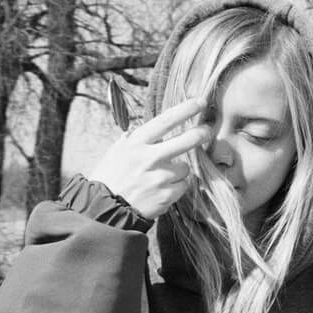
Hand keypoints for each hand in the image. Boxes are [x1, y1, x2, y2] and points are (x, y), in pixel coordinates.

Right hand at [89, 98, 209, 219]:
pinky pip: (182, 186)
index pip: (166, 120)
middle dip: (201, 133)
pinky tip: (161, 191)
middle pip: (186, 141)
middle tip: (207, 130)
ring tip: (161, 178)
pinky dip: (176, 188)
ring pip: (185, 168)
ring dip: (179, 171)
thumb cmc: (110, 177)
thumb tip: (149, 127)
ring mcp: (159, 178)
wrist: (104, 210)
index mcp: (136, 143)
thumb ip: (135, 138)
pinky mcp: (166, 196)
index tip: (200, 101)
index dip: (186, 109)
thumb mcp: (116, 151)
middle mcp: (149, 158)